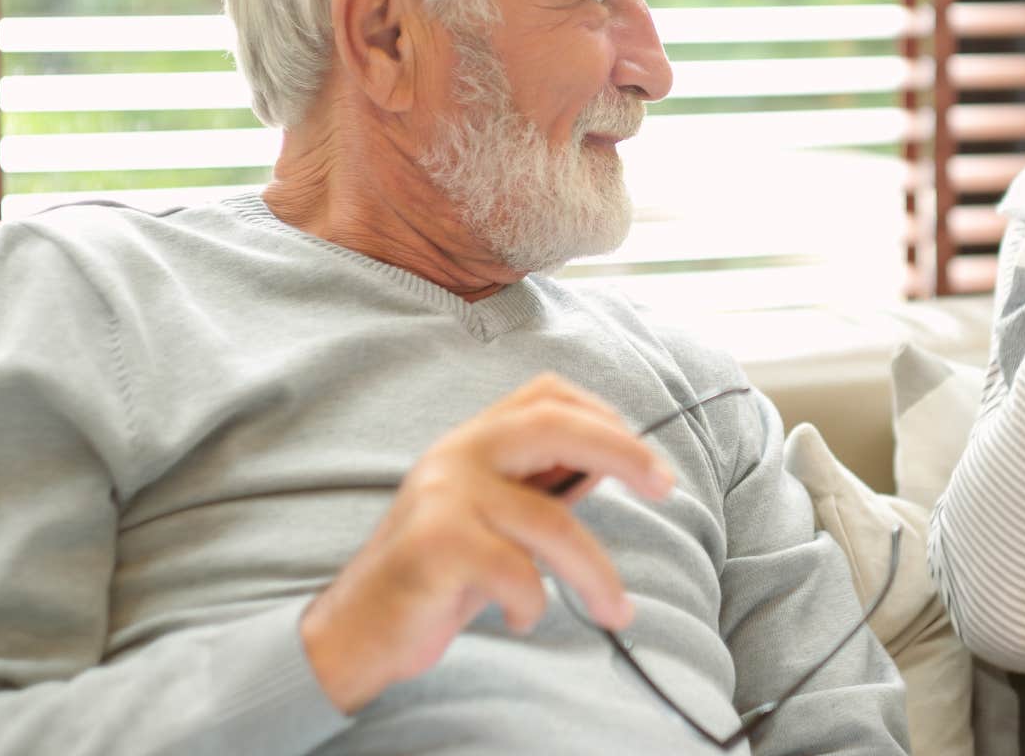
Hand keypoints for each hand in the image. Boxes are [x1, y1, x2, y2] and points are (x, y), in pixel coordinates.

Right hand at [299, 373, 674, 713]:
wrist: (358, 628)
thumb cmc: (440, 574)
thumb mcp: (495, 519)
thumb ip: (543, 487)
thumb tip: (618, 462)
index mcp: (474, 441)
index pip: (547, 395)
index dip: (604, 416)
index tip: (646, 460)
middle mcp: (457, 454)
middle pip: (555, 426)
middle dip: (623, 452)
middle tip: (666, 486)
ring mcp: (443, 496)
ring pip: (550, 523)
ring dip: (596, 575)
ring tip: (616, 610)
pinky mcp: (434, 546)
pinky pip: (517, 573)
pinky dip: (533, 604)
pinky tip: (520, 618)